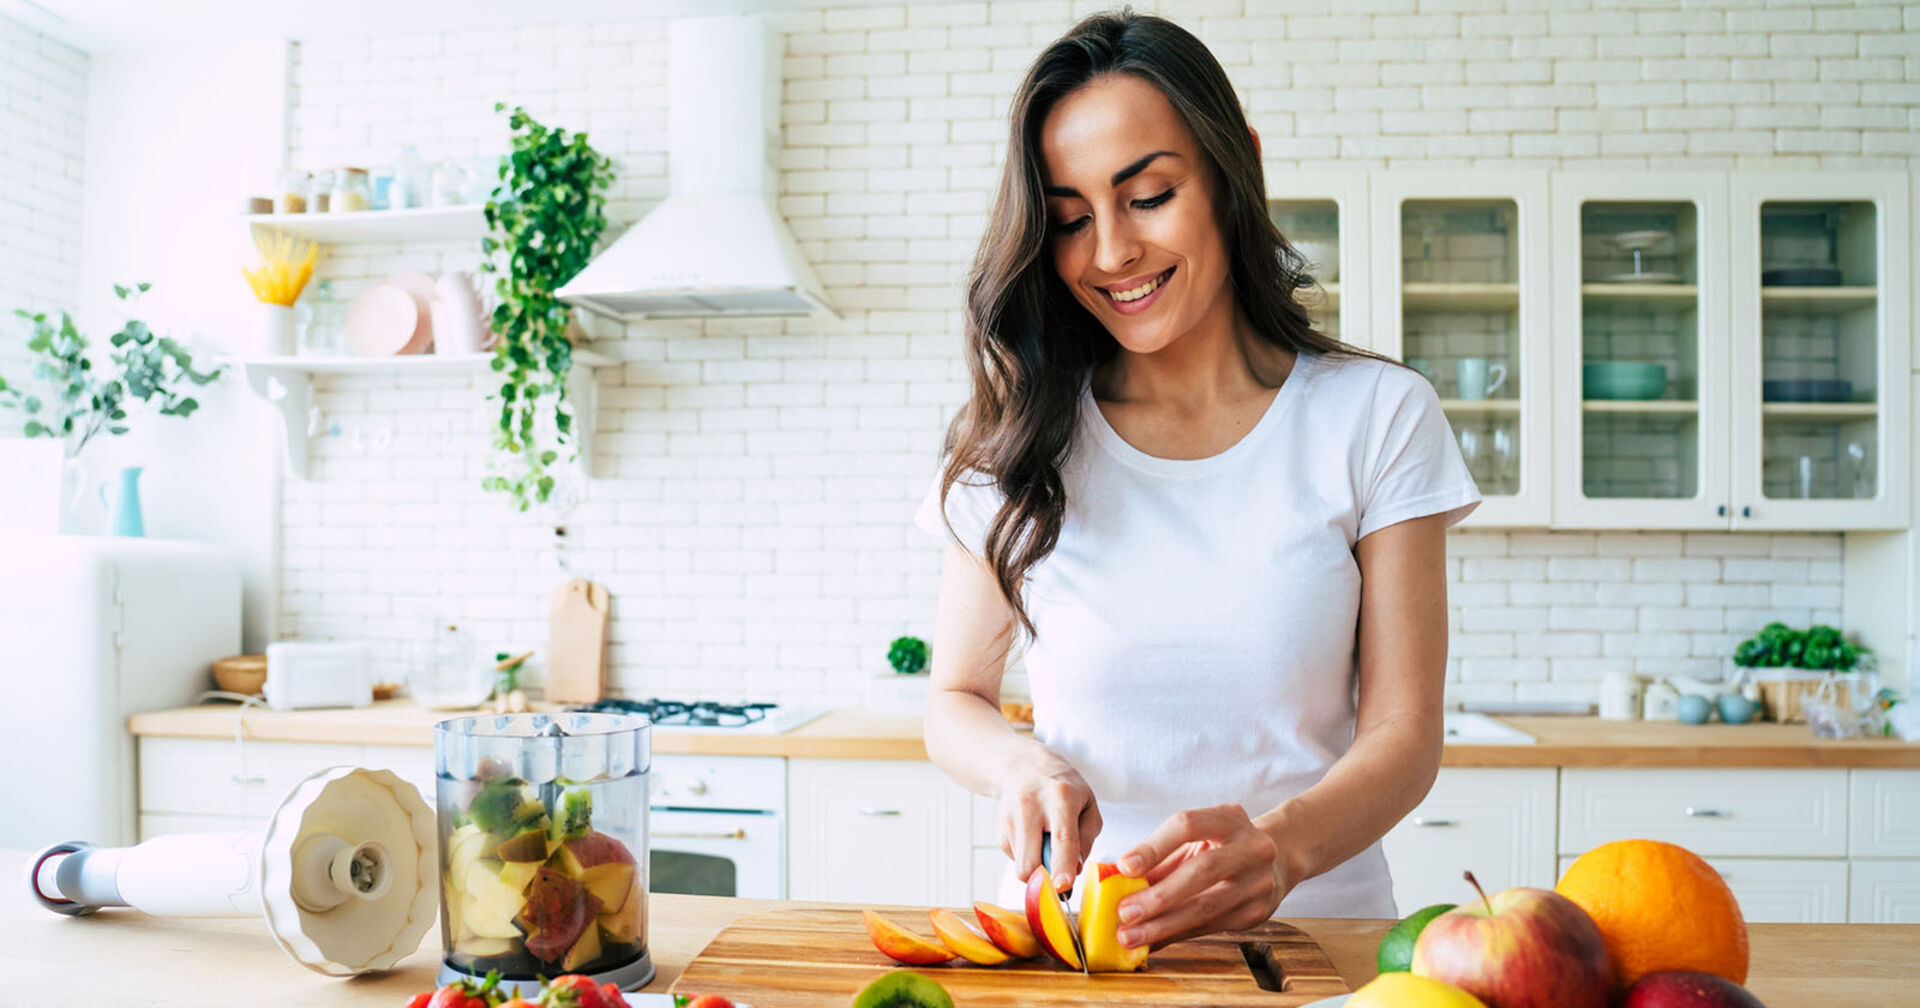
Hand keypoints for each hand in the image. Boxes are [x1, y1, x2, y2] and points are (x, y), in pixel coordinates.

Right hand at [996, 748, 1100, 892]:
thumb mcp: (1088, 803)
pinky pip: (1016, 860)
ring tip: (1047, 842)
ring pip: (1022, 866)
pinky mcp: (1000, 831)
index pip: (1062, 838)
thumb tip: (1074, 869)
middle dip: (1045, 879)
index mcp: (1061, 798)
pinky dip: (1028, 857)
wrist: (1022, 765)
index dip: (1062, 866)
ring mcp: (1011, 819)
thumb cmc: (1063, 787)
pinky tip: (1033, 837)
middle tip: (1060, 873)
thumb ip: (1087, 838)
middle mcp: (1031, 807)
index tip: (1063, 887)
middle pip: (1031, 861)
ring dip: (1039, 865)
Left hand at [1113, 804, 1290, 949]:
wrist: (1276, 860)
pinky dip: (1177, 935)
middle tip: (1125, 912)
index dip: (1154, 846)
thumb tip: (1115, 878)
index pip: (1188, 825)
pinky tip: (1152, 941)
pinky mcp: (1257, 912)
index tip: (1125, 867)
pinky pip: (1210, 927)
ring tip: (1131, 935)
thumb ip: (1160, 854)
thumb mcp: (1197, 838)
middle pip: (1202, 870)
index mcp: (1230, 818)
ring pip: (1207, 906)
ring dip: (1164, 924)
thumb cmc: (1223, 846)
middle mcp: (1251, 847)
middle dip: (1159, 895)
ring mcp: (1259, 882)